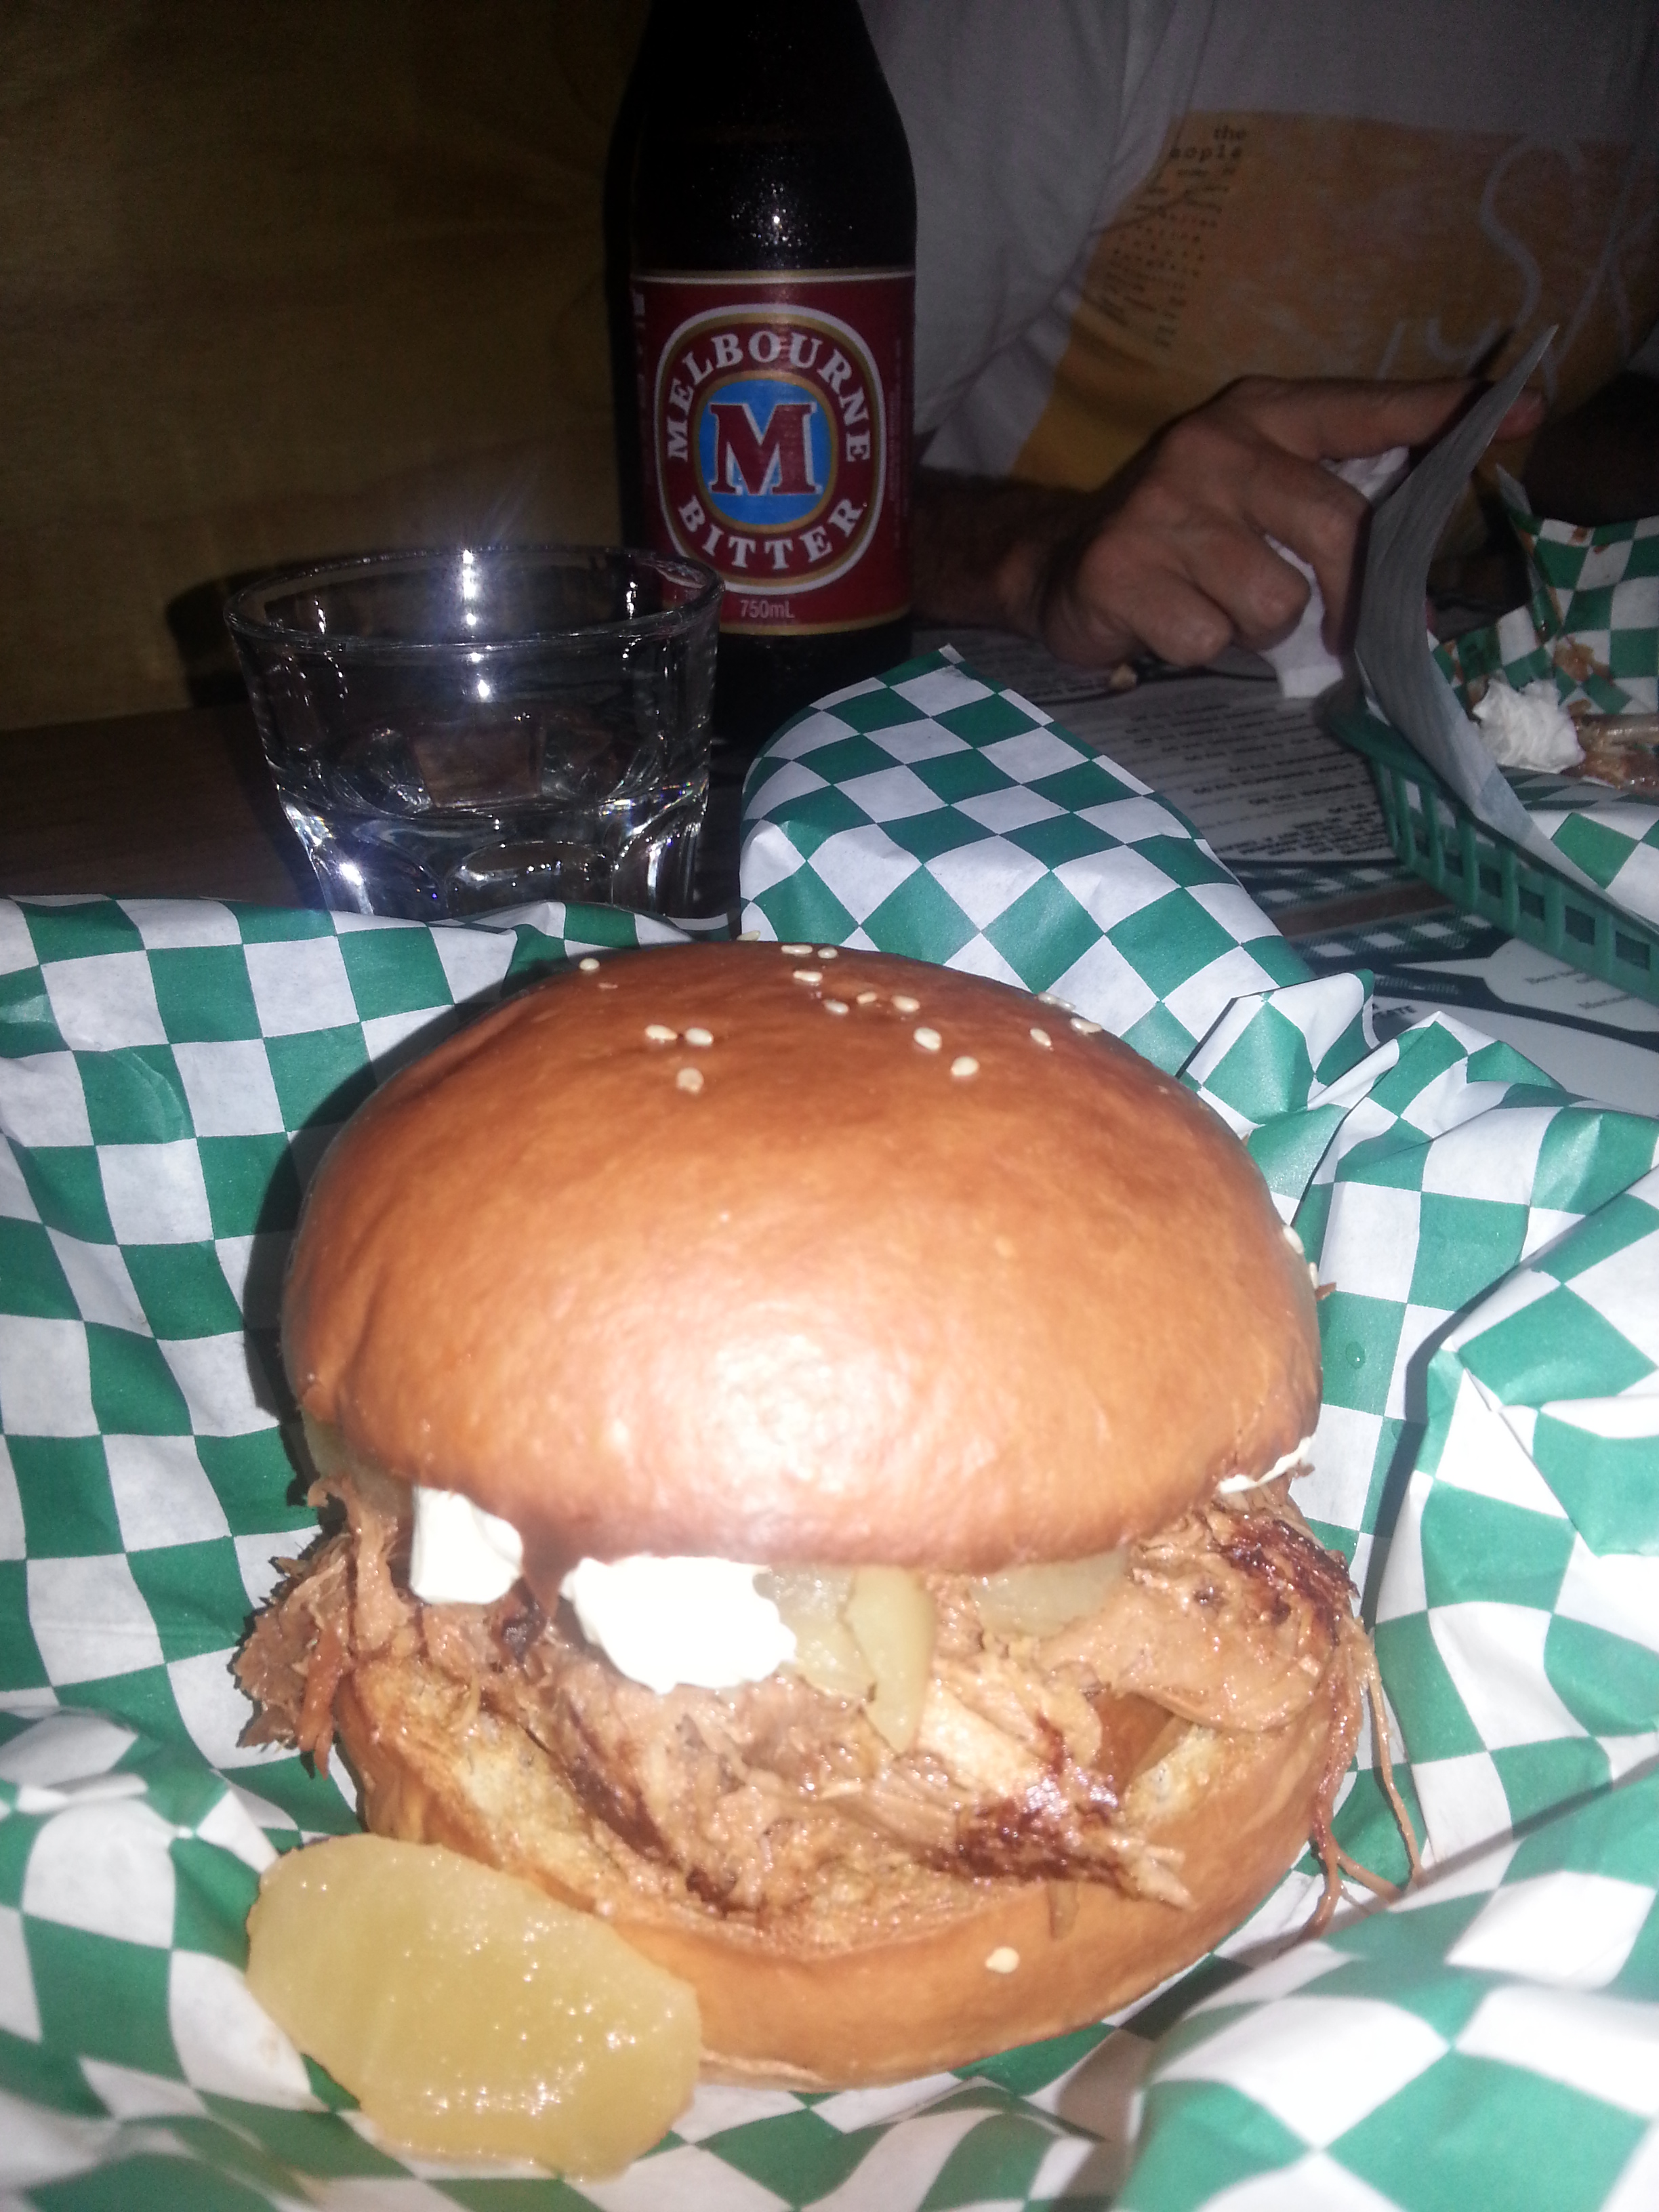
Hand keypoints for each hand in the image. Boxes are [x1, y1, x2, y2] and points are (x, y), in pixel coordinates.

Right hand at [915, 376, 1544, 670]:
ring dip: (1257, 628)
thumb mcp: (1251, 489)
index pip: (1362, 410)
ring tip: (1216, 611)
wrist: (1051, 563)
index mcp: (1254, 415)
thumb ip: (1330, 493)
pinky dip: (1198, 651)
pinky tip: (1167, 627)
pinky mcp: (1122, 571)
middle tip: (1345, 631)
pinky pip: (1210, 639)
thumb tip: (1424, 542)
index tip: (1519, 415)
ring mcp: (1163, 509)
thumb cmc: (1176, 537)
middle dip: (1351, 593)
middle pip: (1336, 525)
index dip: (1439, 415)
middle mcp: (1211, 448)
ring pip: (1275, 600)